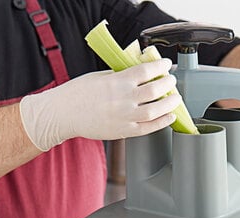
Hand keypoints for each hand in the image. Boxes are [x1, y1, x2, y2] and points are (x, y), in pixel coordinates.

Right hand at [19, 59, 181, 150]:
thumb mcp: (99, 76)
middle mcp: (123, 99)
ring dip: (169, 103)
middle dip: (167, 83)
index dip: (160, 66)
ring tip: (175, 98)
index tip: (166, 64)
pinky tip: (170, 116)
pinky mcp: (124, 131)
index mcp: (117, 81)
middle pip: (154, 90)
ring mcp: (124, 117)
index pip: (145, 71)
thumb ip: (120, 75)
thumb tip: (138, 72)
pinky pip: (148, 128)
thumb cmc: (78, 94)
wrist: (64, 114)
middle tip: (171, 81)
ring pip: (155, 110)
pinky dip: (162, 122)